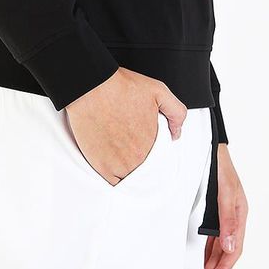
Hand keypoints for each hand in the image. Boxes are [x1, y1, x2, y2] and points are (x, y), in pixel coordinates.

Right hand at [65, 68, 186, 184]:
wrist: (91, 87)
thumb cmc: (120, 87)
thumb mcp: (159, 91)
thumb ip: (176, 112)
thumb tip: (176, 133)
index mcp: (152, 143)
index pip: (159, 161)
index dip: (154, 155)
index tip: (147, 147)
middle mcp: (136, 157)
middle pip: (143, 169)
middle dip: (140, 161)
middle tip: (130, 146)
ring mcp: (117, 164)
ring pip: (128, 177)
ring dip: (126, 169)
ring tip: (120, 152)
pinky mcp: (100, 166)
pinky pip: (112, 182)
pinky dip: (113, 176)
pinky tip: (112, 163)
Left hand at [201, 144, 246, 268]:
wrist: (208, 146)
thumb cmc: (219, 166)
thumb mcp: (225, 191)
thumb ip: (228, 219)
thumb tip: (230, 247)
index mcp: (240, 214)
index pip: (234, 249)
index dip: (224, 267)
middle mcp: (232, 217)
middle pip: (225, 251)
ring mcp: (222, 214)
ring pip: (217, 245)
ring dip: (210, 262)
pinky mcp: (212, 210)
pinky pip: (210, 236)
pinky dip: (205, 249)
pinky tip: (199, 258)